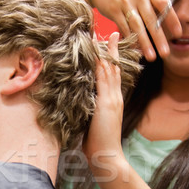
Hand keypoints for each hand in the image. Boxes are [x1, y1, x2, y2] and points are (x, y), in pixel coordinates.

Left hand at [83, 33, 123, 172]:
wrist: (107, 156)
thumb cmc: (96, 143)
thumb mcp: (90, 122)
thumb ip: (86, 111)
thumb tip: (75, 105)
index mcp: (111, 101)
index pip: (110, 75)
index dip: (108, 59)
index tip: (105, 45)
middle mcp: (114, 96)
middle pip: (113, 67)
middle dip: (111, 49)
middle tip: (109, 31)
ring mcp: (112, 98)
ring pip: (110, 69)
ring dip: (107, 51)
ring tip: (104, 34)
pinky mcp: (107, 102)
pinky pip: (104, 77)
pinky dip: (102, 63)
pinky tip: (98, 52)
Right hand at [89, 0, 188, 60]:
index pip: (163, 4)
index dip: (171, 19)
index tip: (178, 34)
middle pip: (151, 19)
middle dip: (159, 38)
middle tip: (165, 53)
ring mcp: (125, 3)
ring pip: (137, 26)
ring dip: (144, 43)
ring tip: (151, 57)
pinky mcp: (113, 10)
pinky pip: (123, 28)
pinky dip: (130, 39)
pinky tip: (135, 50)